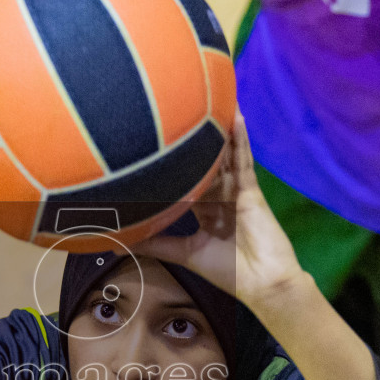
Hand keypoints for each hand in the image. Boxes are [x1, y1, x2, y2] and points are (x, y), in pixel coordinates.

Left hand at [131, 113, 306, 311]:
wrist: (263, 283)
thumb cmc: (228, 272)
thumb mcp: (183, 253)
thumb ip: (154, 243)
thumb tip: (117, 243)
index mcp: (205, 210)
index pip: (186, 180)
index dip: (173, 164)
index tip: (153, 144)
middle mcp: (219, 196)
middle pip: (205, 162)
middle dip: (194, 139)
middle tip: (178, 107)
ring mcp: (236, 190)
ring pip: (224, 154)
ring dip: (218, 129)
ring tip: (207, 96)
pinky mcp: (250, 189)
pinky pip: (243, 159)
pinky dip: (240, 138)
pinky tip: (234, 114)